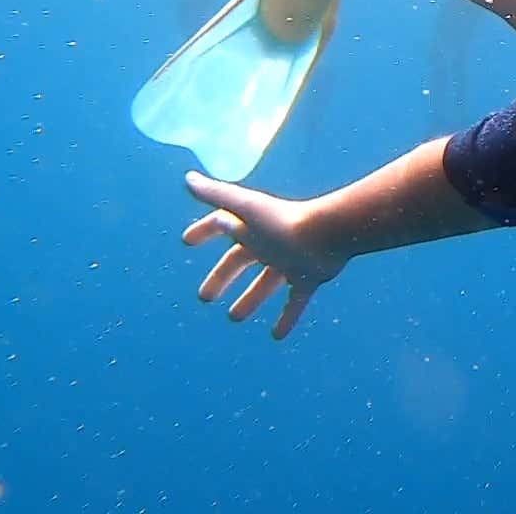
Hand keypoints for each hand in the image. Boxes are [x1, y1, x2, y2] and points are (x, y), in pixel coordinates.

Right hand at [181, 171, 349, 339]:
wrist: (328, 234)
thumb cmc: (284, 221)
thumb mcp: (245, 207)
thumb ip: (216, 194)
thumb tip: (187, 179)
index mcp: (253, 226)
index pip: (222, 225)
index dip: (204, 230)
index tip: (187, 241)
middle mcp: (270, 243)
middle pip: (241, 261)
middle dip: (222, 277)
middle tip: (206, 297)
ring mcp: (290, 262)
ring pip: (266, 284)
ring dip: (251, 300)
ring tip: (235, 318)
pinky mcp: (309, 278)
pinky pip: (296, 302)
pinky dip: (287, 318)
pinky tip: (276, 336)